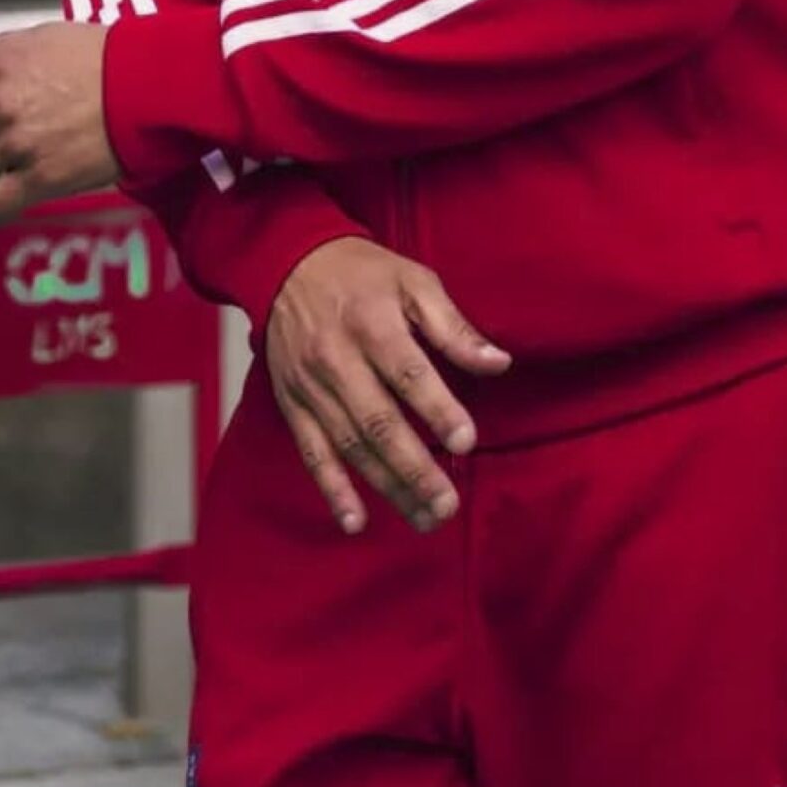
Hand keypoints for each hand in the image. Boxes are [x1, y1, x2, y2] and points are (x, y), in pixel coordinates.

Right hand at [266, 238, 511, 535]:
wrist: (287, 265)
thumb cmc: (363, 274)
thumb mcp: (414, 281)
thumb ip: (454, 326)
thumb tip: (499, 363)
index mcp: (371, 324)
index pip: (407, 373)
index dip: (437, 409)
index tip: (466, 442)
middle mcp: (336, 360)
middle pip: (378, 422)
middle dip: (415, 468)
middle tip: (448, 505)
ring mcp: (311, 387)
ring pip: (350, 446)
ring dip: (387, 487)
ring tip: (425, 518)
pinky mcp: (293, 405)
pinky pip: (311, 453)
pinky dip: (332, 490)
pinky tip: (356, 522)